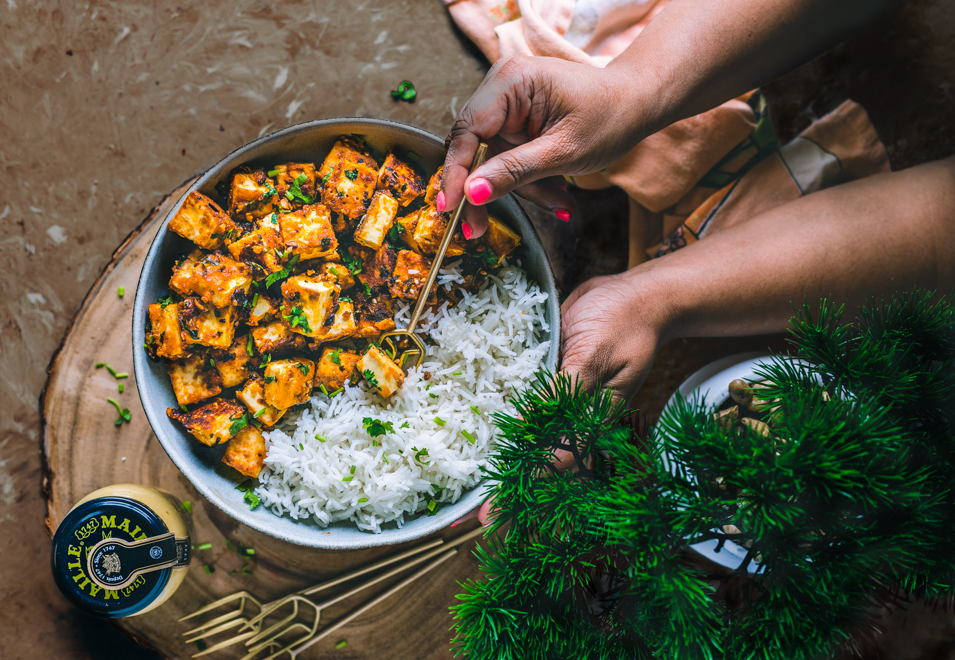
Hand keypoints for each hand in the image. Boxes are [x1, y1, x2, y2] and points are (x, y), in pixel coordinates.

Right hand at [441, 56, 646, 237]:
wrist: (637, 103)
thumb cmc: (610, 117)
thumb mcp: (564, 152)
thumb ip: (514, 172)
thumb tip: (471, 193)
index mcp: (511, 81)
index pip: (467, 130)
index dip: (455, 172)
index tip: (450, 207)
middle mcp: (501, 89)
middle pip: (472, 149)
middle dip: (489, 189)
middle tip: (480, 229)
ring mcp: (507, 108)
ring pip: (490, 163)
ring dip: (521, 189)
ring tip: (561, 200)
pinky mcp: (515, 125)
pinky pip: (507, 162)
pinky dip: (529, 182)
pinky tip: (558, 190)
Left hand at [451, 270, 669, 526]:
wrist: (638, 294)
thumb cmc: (625, 321)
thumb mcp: (594, 354)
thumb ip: (562, 390)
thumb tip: (527, 424)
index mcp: (591, 418)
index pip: (552, 464)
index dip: (520, 489)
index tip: (490, 515)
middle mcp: (575, 415)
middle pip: (536, 460)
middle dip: (506, 488)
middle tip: (468, 519)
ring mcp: (563, 397)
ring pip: (528, 438)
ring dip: (502, 461)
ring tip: (468, 490)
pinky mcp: (552, 376)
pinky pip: (526, 405)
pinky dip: (506, 423)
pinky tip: (480, 435)